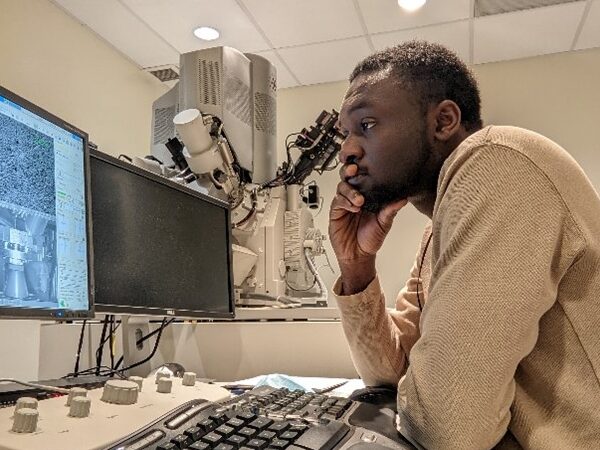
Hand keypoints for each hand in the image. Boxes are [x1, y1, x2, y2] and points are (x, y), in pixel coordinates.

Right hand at [329, 163, 406, 293]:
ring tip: (359, 199)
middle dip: (349, 170)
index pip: (363, 176)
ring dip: (350, 190)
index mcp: (367, 194)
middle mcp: (355, 196)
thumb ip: (391, 210)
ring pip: (342, 187)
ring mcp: (344, 203)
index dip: (362, 167)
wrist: (358, 255)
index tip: (365, 160)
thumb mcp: (384, 223)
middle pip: (348, 176)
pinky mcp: (336, 211)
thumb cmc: (371, 238)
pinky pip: (338, 201)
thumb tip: (403, 199)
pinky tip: (353, 207)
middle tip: (354, 169)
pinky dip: (345, 201)